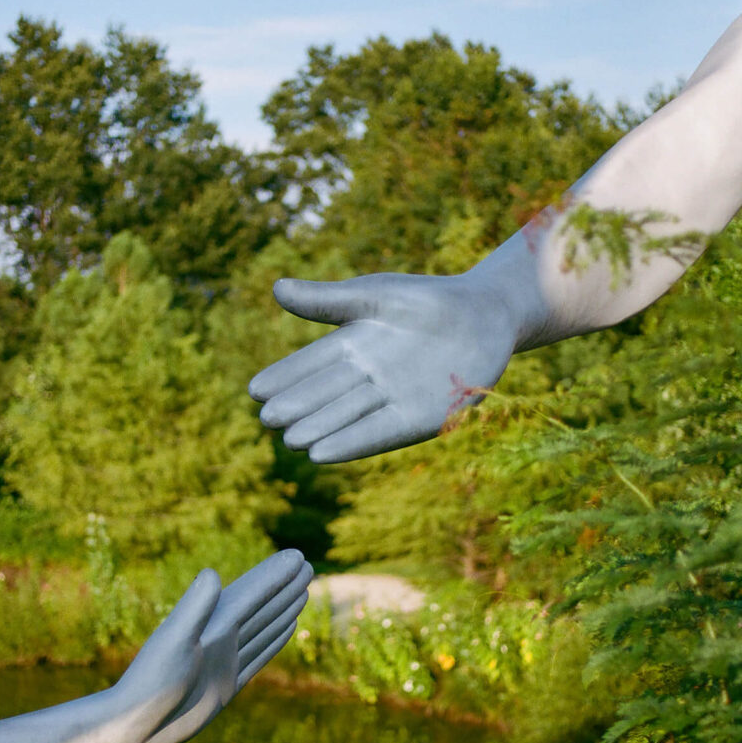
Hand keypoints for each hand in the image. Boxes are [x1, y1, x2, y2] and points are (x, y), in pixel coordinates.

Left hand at [112, 549, 311, 742]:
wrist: (135, 727)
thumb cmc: (150, 683)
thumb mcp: (174, 642)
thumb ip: (194, 609)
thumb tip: (213, 574)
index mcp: (212, 623)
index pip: (253, 592)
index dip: (275, 574)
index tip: (299, 557)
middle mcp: (220, 637)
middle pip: (261, 605)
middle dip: (284, 585)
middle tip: (308, 565)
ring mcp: (225, 660)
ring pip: (263, 628)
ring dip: (283, 608)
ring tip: (303, 591)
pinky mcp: (227, 683)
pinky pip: (259, 654)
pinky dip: (275, 639)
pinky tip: (287, 628)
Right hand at [249, 272, 521, 461]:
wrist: (486, 315)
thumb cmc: (426, 301)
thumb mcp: (374, 295)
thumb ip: (328, 300)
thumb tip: (276, 289)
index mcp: (353, 345)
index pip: (311, 364)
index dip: (285, 377)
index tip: (255, 390)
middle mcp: (369, 377)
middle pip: (326, 395)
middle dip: (299, 408)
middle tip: (268, 419)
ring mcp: (393, 398)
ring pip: (349, 416)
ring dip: (322, 429)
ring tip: (292, 441)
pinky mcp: (420, 418)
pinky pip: (381, 432)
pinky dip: (353, 442)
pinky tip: (324, 453)